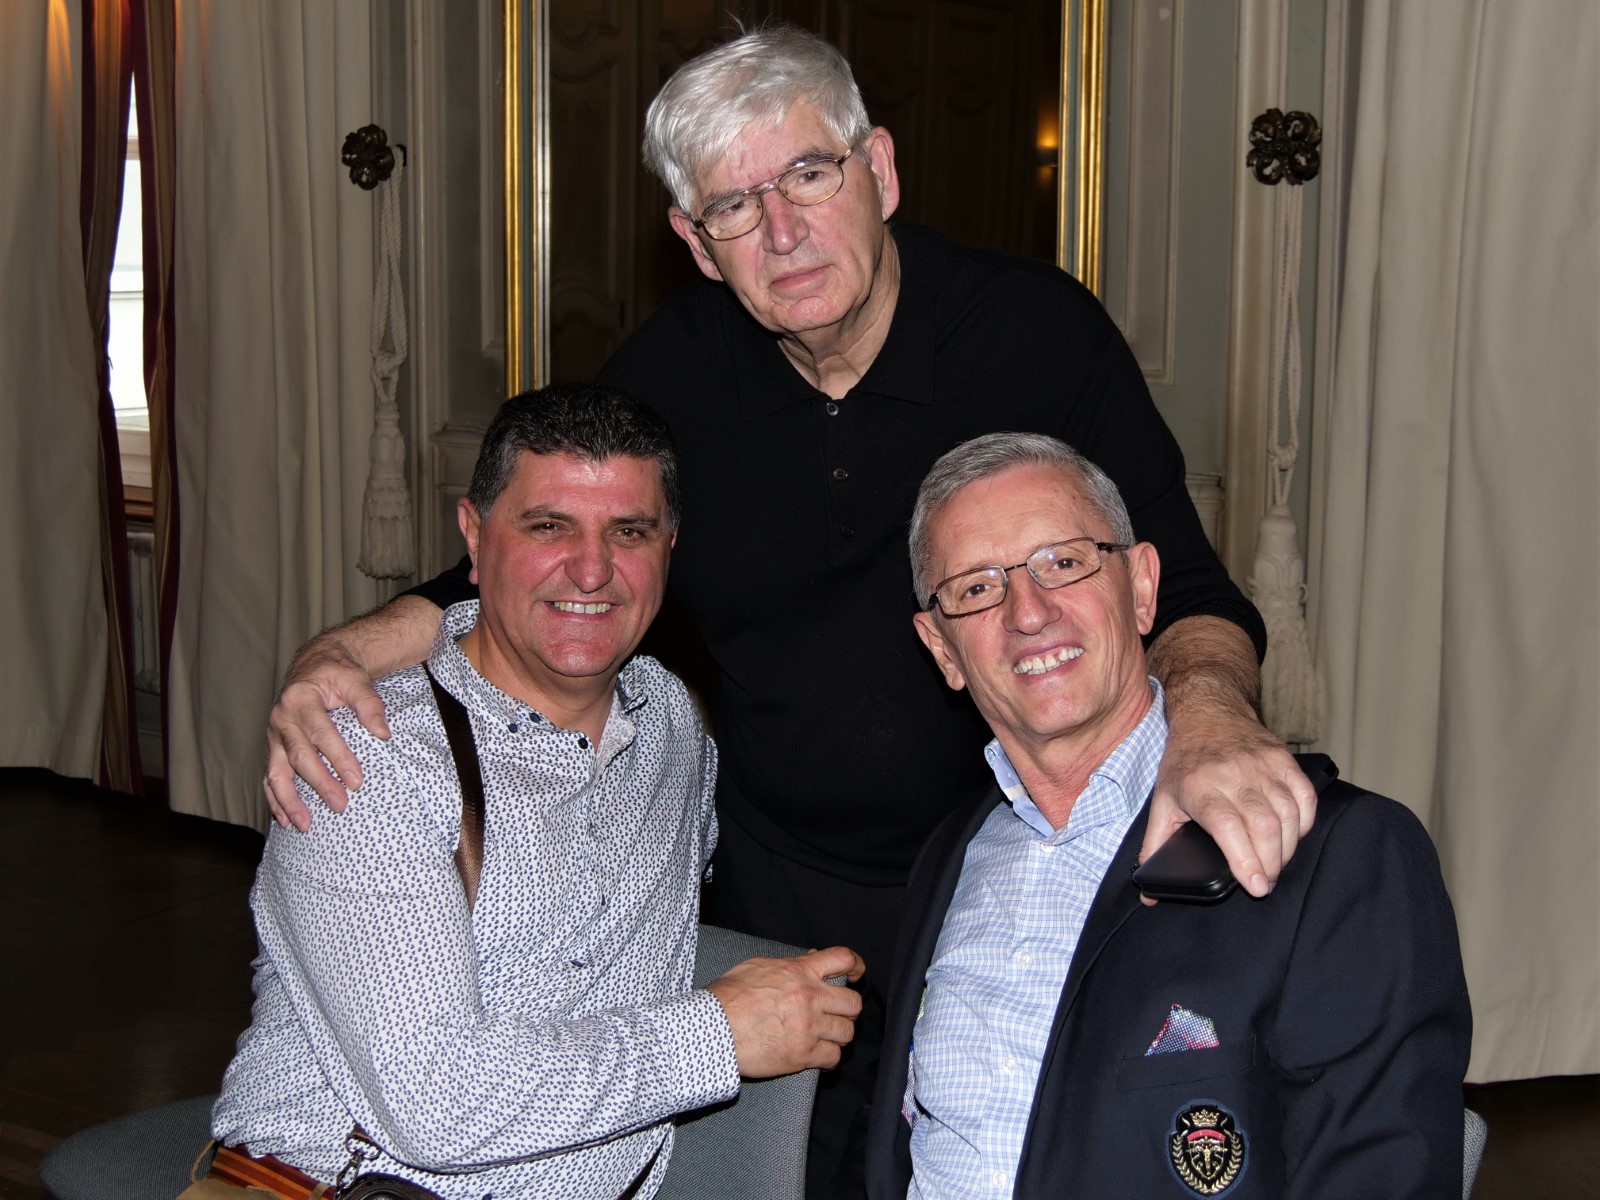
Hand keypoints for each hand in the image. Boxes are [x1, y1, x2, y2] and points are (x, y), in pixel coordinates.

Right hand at [263, 639, 388, 829]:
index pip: (321, 734)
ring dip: (289, 801)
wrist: (314, 664)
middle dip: (319, 783)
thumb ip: (369, 703)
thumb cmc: (337, 672)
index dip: (338, 758)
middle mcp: (281, 718)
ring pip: (276, 772)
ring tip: (304, 825)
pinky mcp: (272, 747)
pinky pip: (269, 776)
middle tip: (340, 805)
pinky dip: (275, 799)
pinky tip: (284, 819)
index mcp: (300, 699)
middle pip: (298, 756)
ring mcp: (273, 735)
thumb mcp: (355, 679)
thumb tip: (382, 733)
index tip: (356, 781)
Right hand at [706, 946, 865, 1077]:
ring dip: (838, 1034)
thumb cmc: (728, 998)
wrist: (713, 1030)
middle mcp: (810, 998)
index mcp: (800, 972)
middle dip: (846, 1008)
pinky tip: (818, 1054)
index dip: (856, 965)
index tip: (856, 974)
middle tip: (835, 1013)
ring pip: (847, 1032)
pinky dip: (828, 1057)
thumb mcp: (758, 966)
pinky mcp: (802, 1055)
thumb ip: (790, 963)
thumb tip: (811, 957)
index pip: (843, 959)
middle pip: (853, 1003)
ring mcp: (808, 1028)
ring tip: (825, 1035)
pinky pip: (833, 1058)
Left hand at [1140, 704, 1315, 901]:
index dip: (1245, 859)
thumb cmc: (1185, 762)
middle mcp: (1232, 775)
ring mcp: (1261, 765)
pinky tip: (1292, 836)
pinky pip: (1304, 796)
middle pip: (1263, 826)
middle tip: (1264, 882)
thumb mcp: (1162, 801)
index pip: (1228, 827)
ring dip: (1287, 848)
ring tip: (1275, 864)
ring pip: (1287, 814)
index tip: (1256, 886)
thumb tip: (1148, 894)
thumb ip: (1156, 847)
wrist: (1208, 712)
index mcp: (1199, 787)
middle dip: (1270, 863)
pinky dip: (1304, 822)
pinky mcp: (1283, 759)